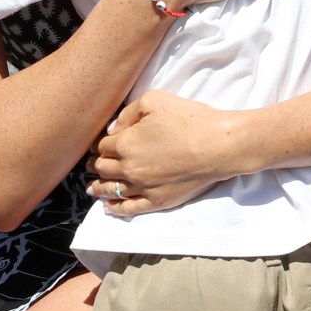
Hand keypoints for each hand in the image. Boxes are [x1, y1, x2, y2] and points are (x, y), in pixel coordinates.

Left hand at [87, 91, 236, 215]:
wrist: (218, 146)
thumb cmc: (189, 119)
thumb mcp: (154, 100)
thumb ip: (128, 113)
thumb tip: (113, 130)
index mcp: (125, 143)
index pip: (102, 146)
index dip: (97, 145)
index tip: (96, 145)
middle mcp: (129, 168)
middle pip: (103, 168)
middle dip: (96, 164)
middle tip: (92, 164)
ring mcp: (143, 188)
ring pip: (112, 190)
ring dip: (98, 188)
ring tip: (91, 188)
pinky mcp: (158, 202)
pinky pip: (129, 209)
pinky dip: (115, 209)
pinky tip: (108, 207)